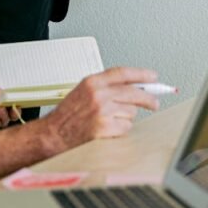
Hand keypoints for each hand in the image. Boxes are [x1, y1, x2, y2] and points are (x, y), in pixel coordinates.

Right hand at [42, 67, 159, 151]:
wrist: (53, 134)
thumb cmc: (68, 115)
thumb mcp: (83, 91)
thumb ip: (106, 86)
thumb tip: (135, 87)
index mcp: (92, 82)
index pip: (123, 73)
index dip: (141, 74)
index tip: (153, 77)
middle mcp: (98, 94)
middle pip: (134, 93)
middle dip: (148, 99)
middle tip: (154, 103)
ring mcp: (102, 111)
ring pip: (131, 112)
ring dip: (126, 117)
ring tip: (110, 120)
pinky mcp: (104, 128)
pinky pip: (126, 127)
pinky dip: (121, 130)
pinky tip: (108, 130)